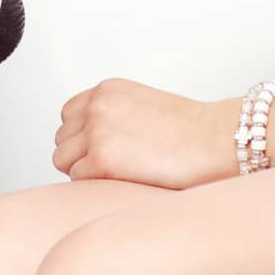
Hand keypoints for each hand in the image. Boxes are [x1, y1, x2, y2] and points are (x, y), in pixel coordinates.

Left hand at [51, 77, 237, 188]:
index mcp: (107, 90)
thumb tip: (88, 140)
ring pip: (63, 159)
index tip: (100, 147)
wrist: (212, 140)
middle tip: (111, 164)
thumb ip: (112, 114)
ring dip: (83, 169)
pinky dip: (94, 184)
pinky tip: (120, 181)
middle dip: (80, 153)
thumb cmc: (188, 129)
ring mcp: (97, 132)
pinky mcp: (102, 160)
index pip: (68, 114)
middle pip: (62, 138)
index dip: (81, 135)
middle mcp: (97, 106)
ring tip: (115, 173)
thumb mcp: (142, 104)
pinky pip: (77, 178)